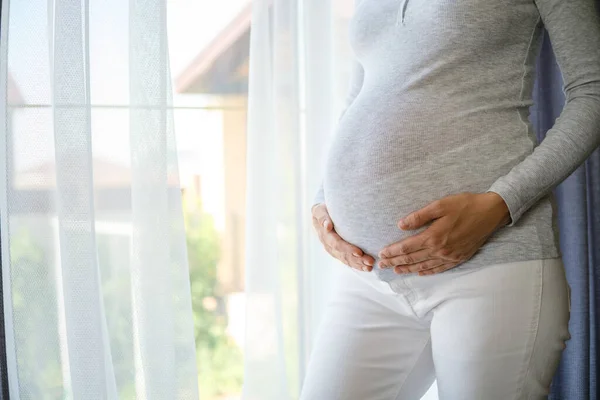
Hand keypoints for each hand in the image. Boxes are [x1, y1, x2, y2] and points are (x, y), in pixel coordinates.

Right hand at [311, 203, 374, 271]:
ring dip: (358, 264)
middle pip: (343, 254)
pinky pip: (347, 261)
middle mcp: (327, 244)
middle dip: (357, 259)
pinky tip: (367, 269)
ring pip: (346, 260)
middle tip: (370, 261)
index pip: (336, 244)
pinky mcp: (337, 253)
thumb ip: (322, 217)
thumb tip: (327, 226)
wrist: (322, 215)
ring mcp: (332, 250)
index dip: (347, 249)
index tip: (359, 252)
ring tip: (370, 266)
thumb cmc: (324, 210)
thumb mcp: (320, 210)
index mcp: (324, 234)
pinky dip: (357, 265)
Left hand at [377, 192, 510, 275]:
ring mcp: (451, 256)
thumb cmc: (465, 205)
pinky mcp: (459, 258)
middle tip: (382, 266)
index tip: (381, 254)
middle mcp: (441, 250)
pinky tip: (420, 272)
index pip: (407, 247)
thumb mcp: (440, 205)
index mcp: (434, 236)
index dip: (393, 251)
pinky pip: (440, 268)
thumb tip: (401, 225)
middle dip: (395, 262)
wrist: (491, 212)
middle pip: (413, 258)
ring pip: (424, 265)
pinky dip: (428, 271)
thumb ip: (419, 216)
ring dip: (408, 269)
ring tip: (396, 271)